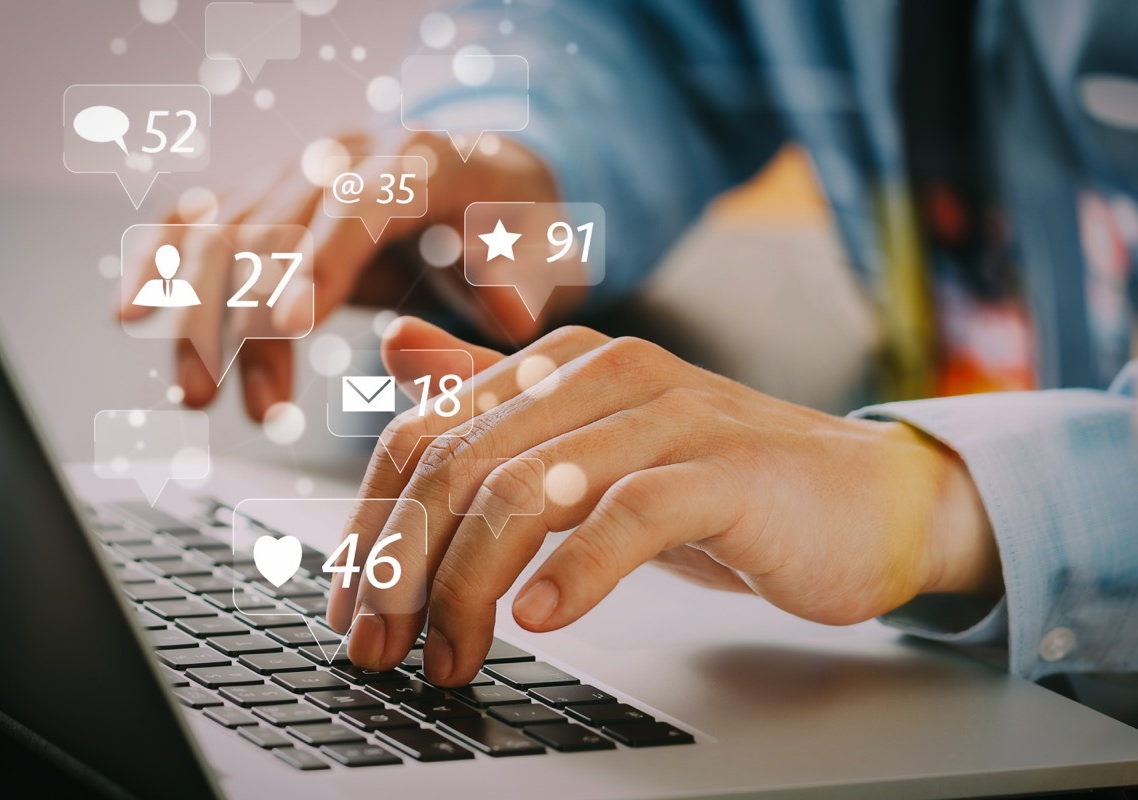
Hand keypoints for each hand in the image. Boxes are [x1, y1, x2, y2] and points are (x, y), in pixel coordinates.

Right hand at [115, 133, 568, 419]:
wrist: (487, 181)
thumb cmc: (516, 224)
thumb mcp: (544, 251)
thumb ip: (523, 279)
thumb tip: (504, 310)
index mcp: (420, 160)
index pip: (358, 204)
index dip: (318, 260)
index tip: (288, 324)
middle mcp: (346, 155)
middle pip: (273, 220)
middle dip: (238, 312)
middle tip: (220, 394)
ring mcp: (301, 172)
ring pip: (226, 231)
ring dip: (199, 315)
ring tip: (195, 397)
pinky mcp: (272, 199)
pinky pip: (203, 222)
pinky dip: (164, 265)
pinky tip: (134, 313)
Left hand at [329, 317, 1002, 686]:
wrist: (861, 500)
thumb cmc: (716, 482)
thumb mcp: (588, 444)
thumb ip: (494, 396)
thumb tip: (395, 352)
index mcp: (558, 366)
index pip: (424, 433)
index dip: (372, 525)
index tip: (352, 606)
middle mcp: (604, 374)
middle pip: (460, 465)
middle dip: (403, 568)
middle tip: (383, 649)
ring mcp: (667, 417)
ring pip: (527, 491)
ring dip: (470, 586)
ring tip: (453, 655)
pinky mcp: (724, 471)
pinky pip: (627, 517)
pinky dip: (572, 575)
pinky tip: (539, 620)